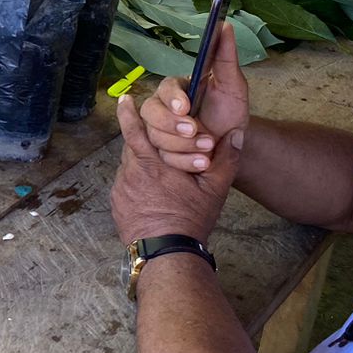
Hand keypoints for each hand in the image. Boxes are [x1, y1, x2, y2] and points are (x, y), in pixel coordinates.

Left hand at [114, 94, 232, 245]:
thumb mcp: (214, 189)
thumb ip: (226, 159)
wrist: (167, 253)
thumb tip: (236, 134)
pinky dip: (136, 183)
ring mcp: (120, 189)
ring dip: (142, 164)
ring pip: (128, 165)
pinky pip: (125, 184)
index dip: (128, 112)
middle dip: (144, 141)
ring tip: (160, 173)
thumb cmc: (190, 219)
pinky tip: (152, 193)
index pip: (133, 129)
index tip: (125, 98)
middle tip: (159, 143)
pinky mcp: (117, 204)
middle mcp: (129, 172)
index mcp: (150, 163)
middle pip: (132, 146)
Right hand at [136, 23, 249, 193]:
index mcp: (177, 89)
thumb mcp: (233, 85)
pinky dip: (183, 162)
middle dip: (175, 127)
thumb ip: (226, 57)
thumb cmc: (229, 114)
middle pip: (151, 114)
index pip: (164, 87)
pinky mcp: (158, 152)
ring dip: (184, 148)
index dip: (173, 98)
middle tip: (200, 135)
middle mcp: (161, 107)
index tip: (185, 107)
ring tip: (207, 152)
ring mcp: (157, 131)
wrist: (231, 147)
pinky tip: (201, 163)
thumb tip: (225, 25)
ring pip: (155, 137)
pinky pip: (161, 158)